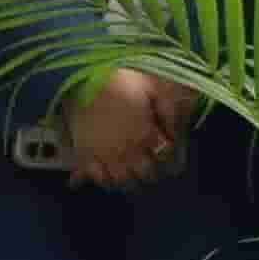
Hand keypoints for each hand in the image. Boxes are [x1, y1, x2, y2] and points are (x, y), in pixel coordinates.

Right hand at [60, 67, 187, 187]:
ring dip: (131, 180)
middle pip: (146, 174)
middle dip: (152, 171)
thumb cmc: (119, 78)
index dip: (171, 154)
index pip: (166, 155)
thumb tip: (177, 131)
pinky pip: (97, 177)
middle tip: (151, 165)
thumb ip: (168, 109)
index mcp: (145, 134)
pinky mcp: (84, 155)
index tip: (170, 151)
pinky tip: (109, 175)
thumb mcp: (152, 86)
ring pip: (122, 181)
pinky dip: (105, 179)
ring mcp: (104, 156)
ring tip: (132, 174)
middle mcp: (128, 151)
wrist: (81, 78)